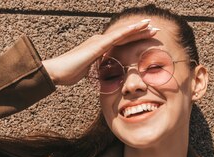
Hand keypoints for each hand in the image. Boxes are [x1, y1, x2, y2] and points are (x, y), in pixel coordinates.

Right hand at [41, 18, 159, 86]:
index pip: (121, 42)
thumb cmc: (70, 73)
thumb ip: (100, 69)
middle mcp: (100, 41)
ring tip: (150, 25)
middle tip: (155, 29)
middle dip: (140, 32)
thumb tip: (108, 74)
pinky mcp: (97, 45)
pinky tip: (137, 29)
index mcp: (100, 47)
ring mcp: (99, 41)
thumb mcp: (91, 72)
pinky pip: (115, 37)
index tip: (148, 38)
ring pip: (122, 33)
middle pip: (124, 35)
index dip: (135, 39)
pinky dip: (127, 32)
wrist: (58, 72)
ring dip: (137, 29)